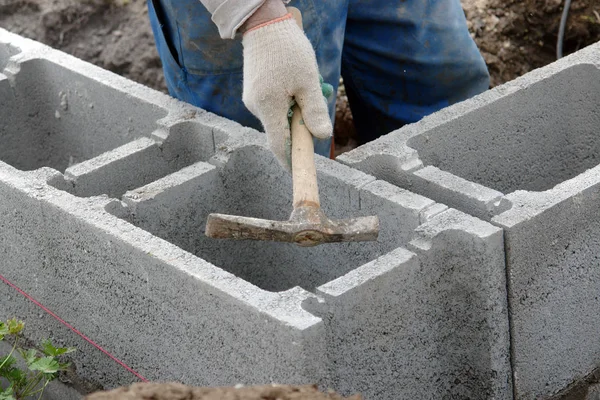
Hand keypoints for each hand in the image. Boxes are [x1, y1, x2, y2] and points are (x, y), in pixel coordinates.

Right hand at [241, 9, 332, 169]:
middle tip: (319, 102)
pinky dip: (288, 101)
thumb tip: (322, 136)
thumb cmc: (288, 50)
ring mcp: (252, 98)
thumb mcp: (308, 81)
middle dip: (300, 126)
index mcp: (268, 107)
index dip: (290, 160)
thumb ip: (314, 111)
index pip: (278, 145)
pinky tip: (296, 81)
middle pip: (280, 130)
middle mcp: (255, 106)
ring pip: (278, 116)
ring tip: (308, 83)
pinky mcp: (254, 91)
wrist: (264, 24)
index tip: (300, 170)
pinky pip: (274, 105)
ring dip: (296, 110)